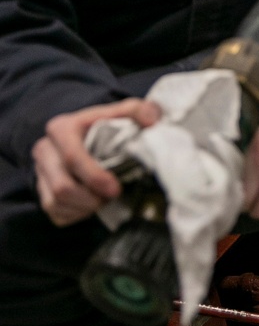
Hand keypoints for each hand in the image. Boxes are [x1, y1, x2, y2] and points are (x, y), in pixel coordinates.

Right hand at [33, 98, 160, 226]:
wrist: (85, 136)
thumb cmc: (105, 126)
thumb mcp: (121, 112)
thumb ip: (137, 110)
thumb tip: (151, 119)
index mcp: (61, 129)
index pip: (72, 158)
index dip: (94, 177)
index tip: (116, 189)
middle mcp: (44, 150)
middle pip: (62, 187)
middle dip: (91, 199)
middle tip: (114, 197)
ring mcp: (40, 173)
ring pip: (56, 203)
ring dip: (85, 208)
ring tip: (105, 200)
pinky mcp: (42, 192)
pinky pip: (56, 214)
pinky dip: (77, 215)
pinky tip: (92, 205)